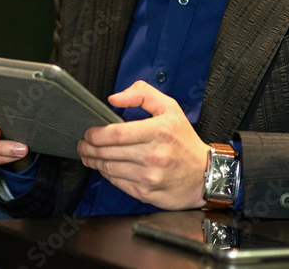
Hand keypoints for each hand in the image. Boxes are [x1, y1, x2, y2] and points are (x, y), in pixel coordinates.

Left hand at [77, 80, 208, 209]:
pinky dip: (107, 175)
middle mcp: (154, 155)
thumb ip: (142, 94)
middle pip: (108, 152)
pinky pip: (118, 183)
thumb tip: (114, 99)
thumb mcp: (169, 107)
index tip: (88, 132)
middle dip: (89, 147)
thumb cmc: (184, 140)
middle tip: (83, 144)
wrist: (205, 175)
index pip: (116, 134)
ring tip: (89, 155)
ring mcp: (149, 177)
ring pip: (109, 169)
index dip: (95, 134)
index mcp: (159, 131)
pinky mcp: (146, 194)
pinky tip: (104, 167)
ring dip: (94, 161)